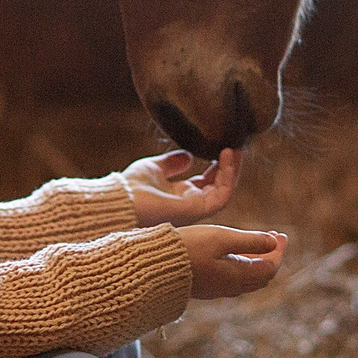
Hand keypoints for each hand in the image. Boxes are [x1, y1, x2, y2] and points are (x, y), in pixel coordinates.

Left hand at [125, 148, 240, 225]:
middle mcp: (190, 203)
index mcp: (180, 195)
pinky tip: (225, 157)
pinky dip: (228, 177)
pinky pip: (222, 195)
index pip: (206, 182)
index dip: (217, 167)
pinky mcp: (198, 210)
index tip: (222, 149)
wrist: (122, 200)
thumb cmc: (132, 186)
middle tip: (234, 148)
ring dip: (232, 171)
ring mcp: (196, 208)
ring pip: (224, 191)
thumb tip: (188, 154)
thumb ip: (172, 162)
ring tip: (233, 150)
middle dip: (229, 168)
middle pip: (219, 186)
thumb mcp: (155, 167)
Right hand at [177, 225, 285, 298]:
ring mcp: (216, 289)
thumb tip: (274, 242)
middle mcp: (230, 287)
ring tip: (256, 242)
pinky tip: (234, 254)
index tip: (280, 234)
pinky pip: (232, 280)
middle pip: (262, 276)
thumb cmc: (188, 248)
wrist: (154, 267)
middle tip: (273, 237)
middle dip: (271, 256)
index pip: (270, 267)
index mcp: (237, 275)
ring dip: (256, 261)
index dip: (279, 251)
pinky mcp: (204, 287)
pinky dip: (242, 266)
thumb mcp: (221, 238)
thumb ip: (250, 241)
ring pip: (247, 279)